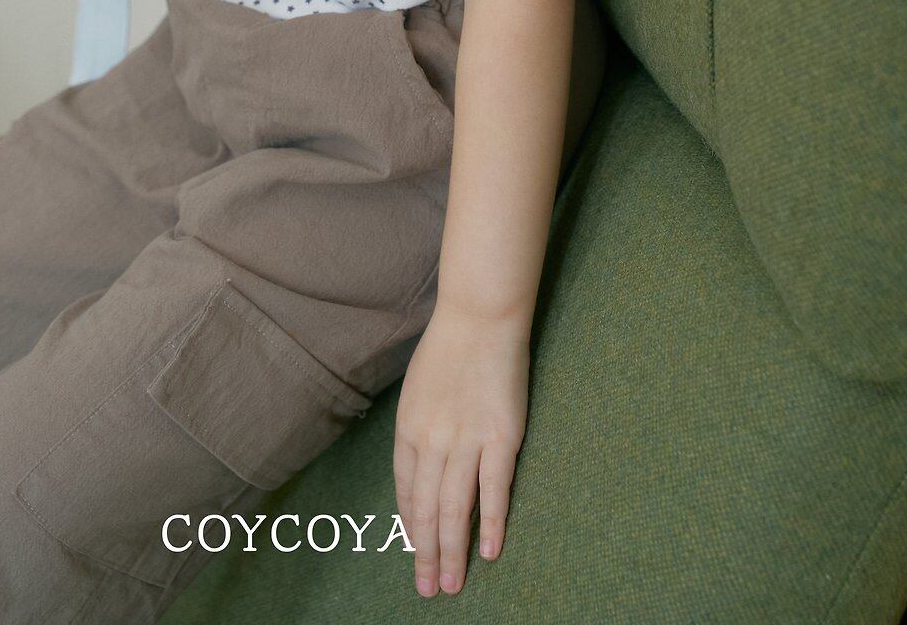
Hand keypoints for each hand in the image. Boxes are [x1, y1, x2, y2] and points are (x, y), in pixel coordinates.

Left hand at [393, 302, 529, 597]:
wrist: (479, 317)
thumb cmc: (448, 347)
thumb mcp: (418, 389)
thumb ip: (419, 428)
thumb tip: (421, 462)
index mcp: (409, 429)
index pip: (405, 490)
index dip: (410, 524)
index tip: (415, 549)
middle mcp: (432, 442)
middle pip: (426, 509)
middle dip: (426, 553)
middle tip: (428, 588)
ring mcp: (467, 442)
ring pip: (455, 509)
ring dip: (453, 551)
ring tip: (452, 583)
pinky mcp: (501, 439)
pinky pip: (493, 490)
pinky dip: (490, 523)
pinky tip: (489, 551)